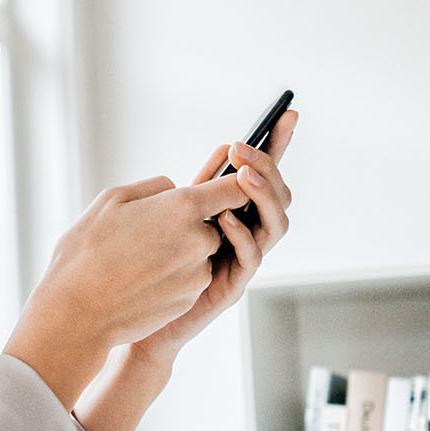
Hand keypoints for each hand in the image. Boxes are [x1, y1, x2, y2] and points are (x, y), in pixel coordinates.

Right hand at [6, 170, 253, 407]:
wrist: (77, 311)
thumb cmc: (86, 251)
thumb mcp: (112, 200)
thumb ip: (155, 187)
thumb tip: (175, 189)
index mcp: (182, 207)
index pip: (236, 188)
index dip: (232, 184)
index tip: (220, 185)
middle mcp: (199, 240)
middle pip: (216, 223)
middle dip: (191, 224)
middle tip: (150, 231)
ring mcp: (198, 273)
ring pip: (201, 252)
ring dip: (180, 251)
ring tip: (139, 258)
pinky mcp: (191, 298)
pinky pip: (191, 278)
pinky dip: (173, 276)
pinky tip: (141, 279)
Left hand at [135, 107, 296, 358]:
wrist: (141, 316)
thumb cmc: (161, 264)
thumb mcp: (182, 214)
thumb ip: (207, 184)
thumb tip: (227, 146)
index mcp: (241, 213)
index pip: (268, 175)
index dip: (280, 146)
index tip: (288, 114)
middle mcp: (250, 235)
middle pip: (281, 197)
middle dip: (269, 168)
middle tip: (243, 150)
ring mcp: (245, 261)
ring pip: (276, 225)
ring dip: (262, 196)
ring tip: (243, 176)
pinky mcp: (233, 285)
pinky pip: (250, 257)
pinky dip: (241, 234)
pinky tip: (224, 217)